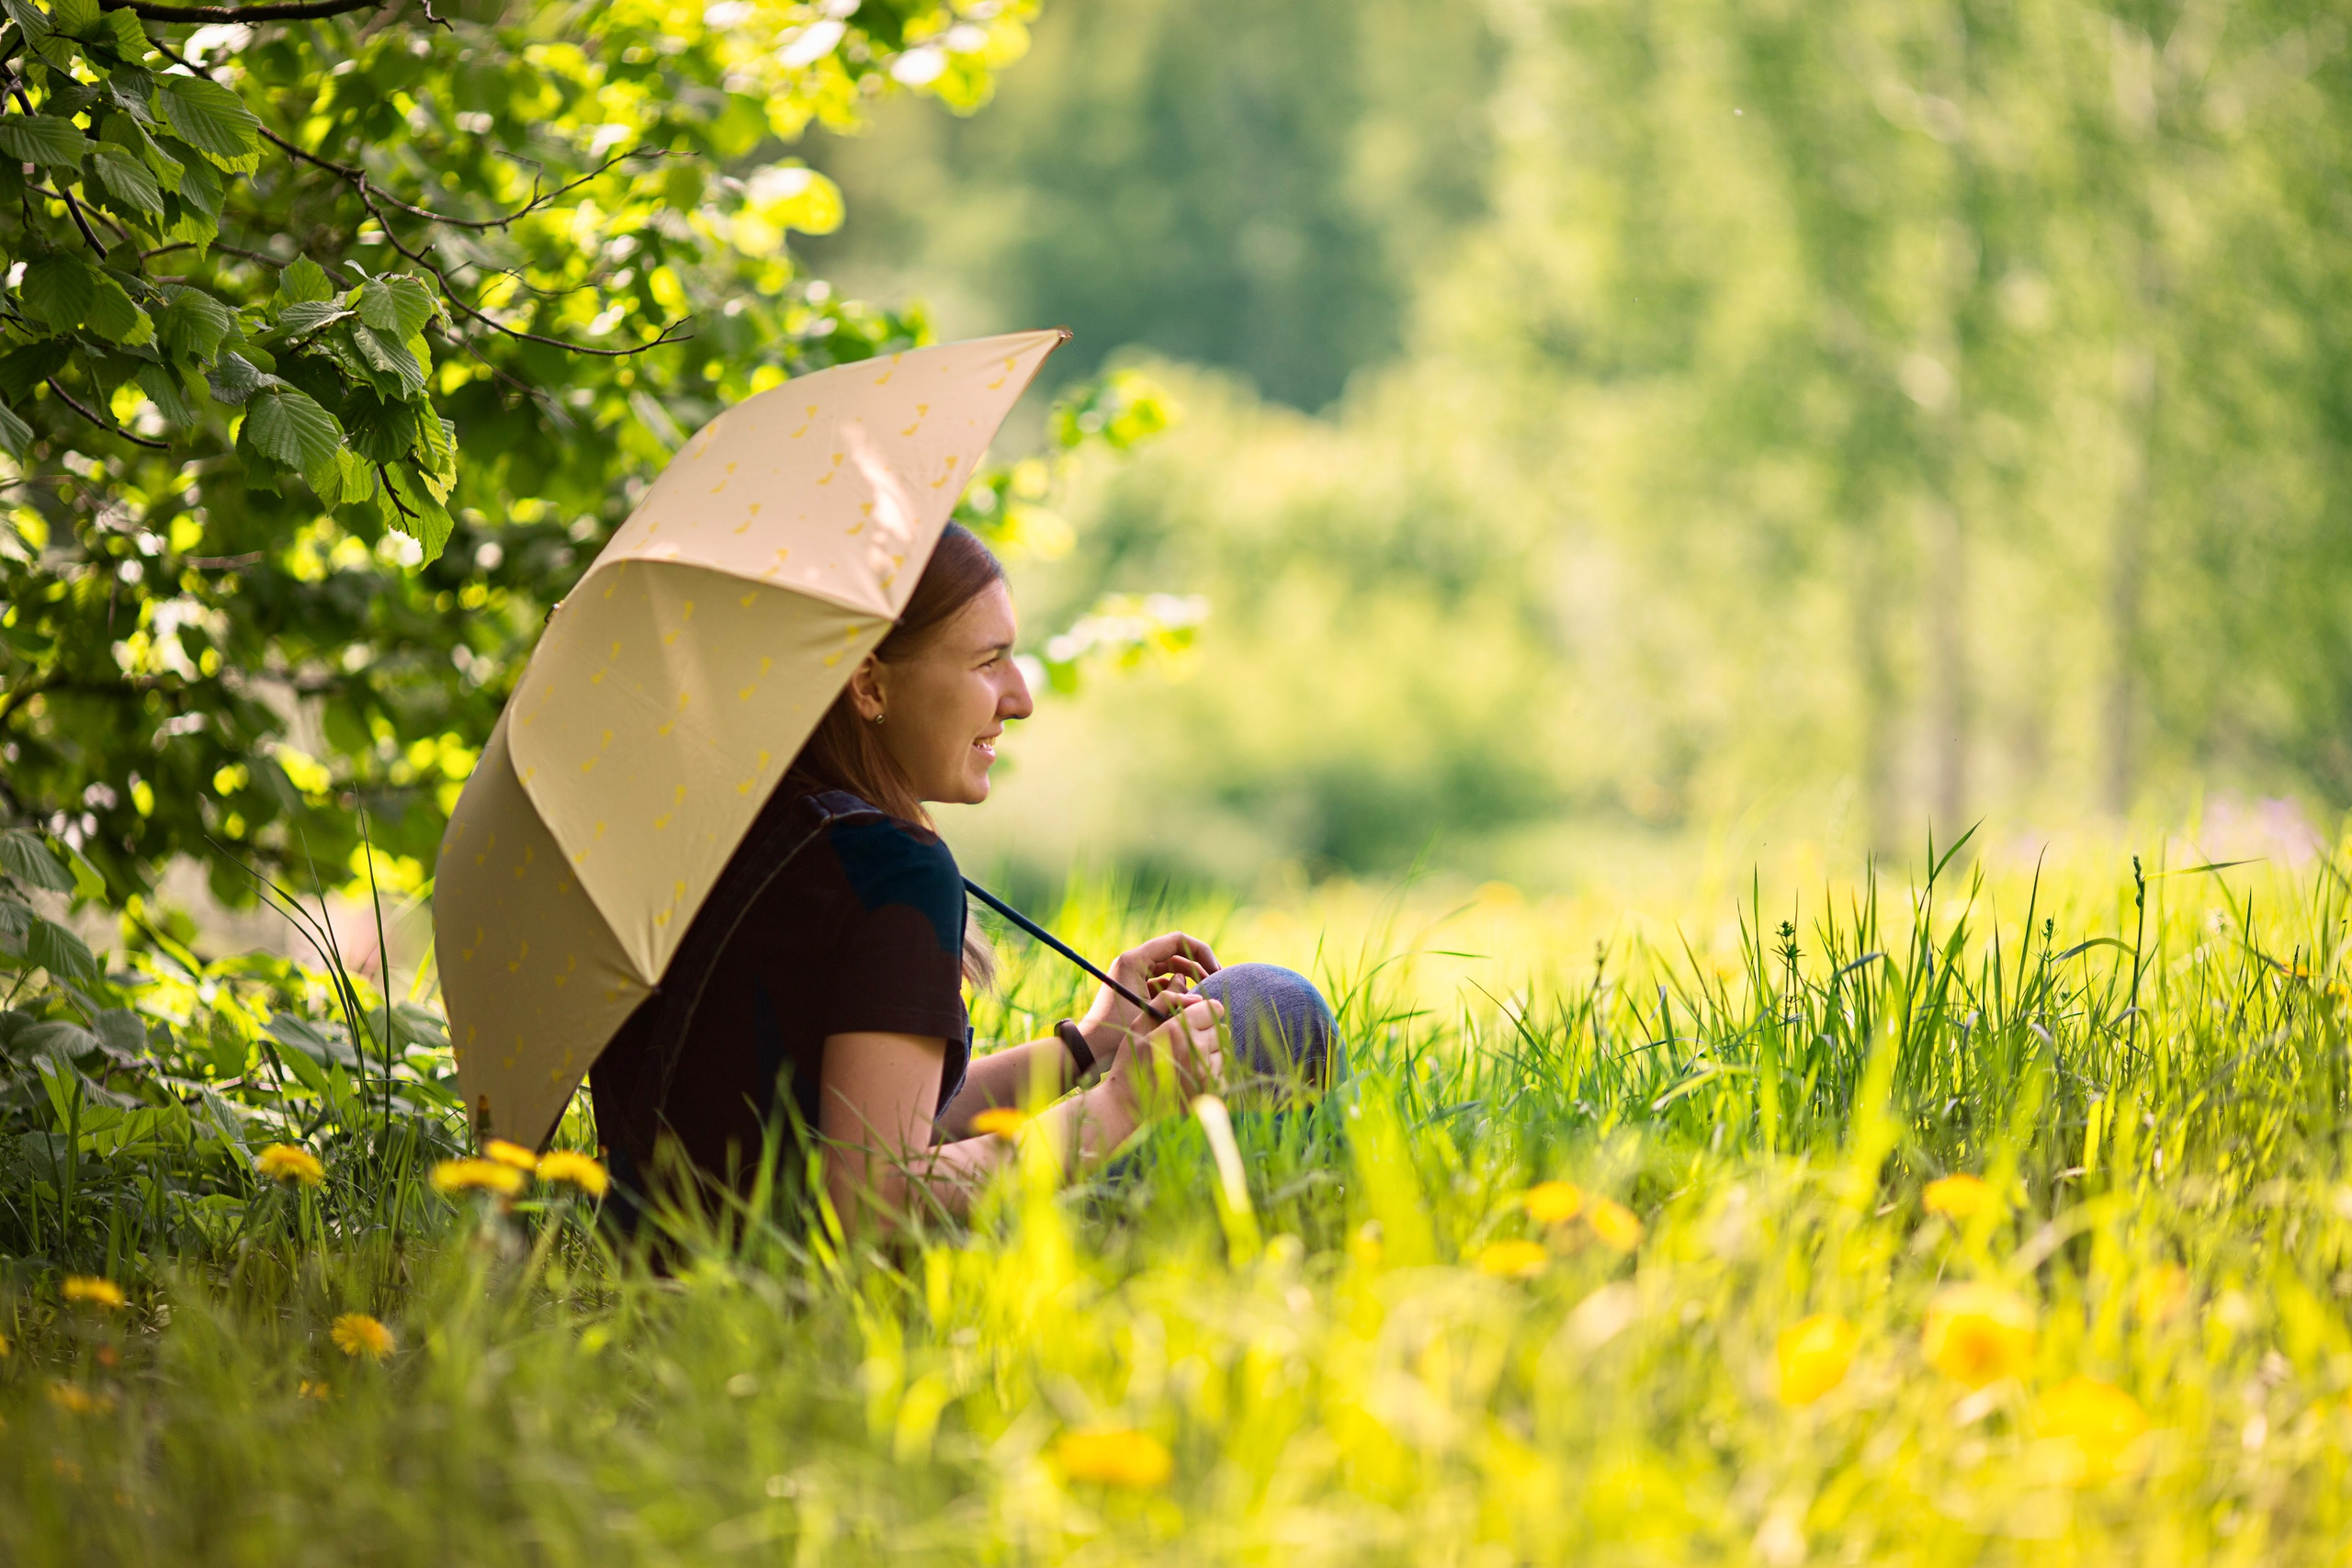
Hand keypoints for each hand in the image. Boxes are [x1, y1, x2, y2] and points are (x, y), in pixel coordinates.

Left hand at [1080, 930, 1218, 1052]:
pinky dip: (1176, 992)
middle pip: (1175, 954)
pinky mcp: (1134, 989)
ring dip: (1188, 981)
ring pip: (1169, 970)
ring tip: (1204, 997)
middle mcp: (1133, 963)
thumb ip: (1176, 996)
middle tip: (1217, 983)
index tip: (1217, 971)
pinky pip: (1161, 984)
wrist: (1089, 1049)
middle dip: (1198, 966)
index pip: (1177, 940)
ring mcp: (1133, 976)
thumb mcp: (1152, 1012)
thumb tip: (1194, 989)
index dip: (1201, 952)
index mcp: (1135, 960)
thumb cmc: (1115, 1033)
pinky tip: (1188, 1007)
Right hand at [1095, 993, 1224, 1122]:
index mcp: (1178, 1029)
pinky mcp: (1210, 1091)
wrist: (1128, 1107)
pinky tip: (1191, 1077)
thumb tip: (1191, 991)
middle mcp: (1195, 1049)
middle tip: (1190, 1041)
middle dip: (1208, 1032)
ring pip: (1223, 1051)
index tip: (1197, 1018)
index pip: (1213, 1009)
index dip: (1206, 1011)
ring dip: (1211, 1053)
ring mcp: (1204, 1072)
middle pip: (1221, 1029)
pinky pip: (1222, 1072)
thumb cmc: (1131, 1062)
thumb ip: (1165, 1001)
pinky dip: (1211, 1072)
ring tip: (1188, 1061)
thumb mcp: (1139, 1025)